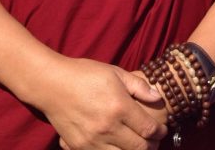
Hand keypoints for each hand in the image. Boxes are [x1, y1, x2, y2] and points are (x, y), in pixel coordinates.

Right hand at [35, 57, 166, 149]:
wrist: (51, 84)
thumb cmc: (85, 74)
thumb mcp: (115, 72)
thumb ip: (139, 86)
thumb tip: (158, 97)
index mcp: (119, 107)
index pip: (148, 129)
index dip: (160, 132)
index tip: (162, 130)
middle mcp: (107, 127)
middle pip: (139, 148)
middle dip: (151, 146)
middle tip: (154, 142)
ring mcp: (92, 140)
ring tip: (138, 146)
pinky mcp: (79, 147)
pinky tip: (118, 148)